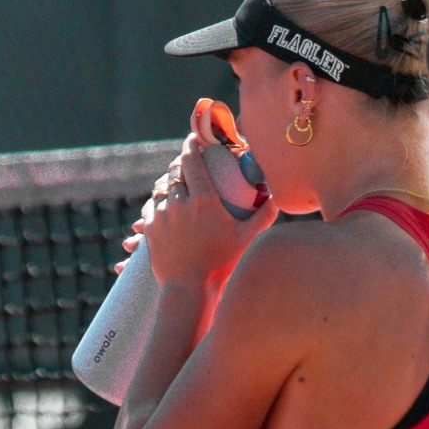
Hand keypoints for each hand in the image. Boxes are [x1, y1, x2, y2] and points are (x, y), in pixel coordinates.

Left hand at [138, 139, 276, 286]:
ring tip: (178, 187)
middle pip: (175, 170)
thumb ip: (263, 215)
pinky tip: (167, 206)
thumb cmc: (221, 263)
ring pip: (162, 187)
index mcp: (204, 200)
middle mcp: (181, 202)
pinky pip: (152, 205)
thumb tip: (278, 197)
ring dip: (170, 184)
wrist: (189, 289)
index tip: (192, 139)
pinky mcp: (150, 227)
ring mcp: (163, 214)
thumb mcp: (246, 238)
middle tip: (188, 164)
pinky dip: (159, 202)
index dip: (190, 145)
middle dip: (181, 164)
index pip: (192, 160)